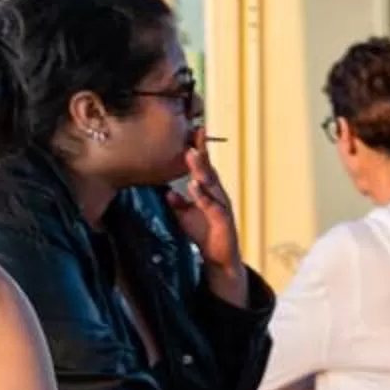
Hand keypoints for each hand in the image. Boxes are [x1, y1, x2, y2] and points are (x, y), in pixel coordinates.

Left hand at [165, 141, 243, 277]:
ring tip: (192, 155)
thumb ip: (178, 203)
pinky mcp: (223, 220)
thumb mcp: (185, 216)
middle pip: (208, 170)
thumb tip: (167, 191)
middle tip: (191, 136)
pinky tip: (194, 186)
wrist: (219, 258)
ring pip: (212, 184)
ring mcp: (222, 206)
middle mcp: (218, 195)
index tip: (193, 131)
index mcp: (209, 191)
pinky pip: (212, 205)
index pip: (203, 168)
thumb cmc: (205, 233)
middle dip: (200, 153)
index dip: (199, 150)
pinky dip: (203, 196)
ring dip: (202, 169)